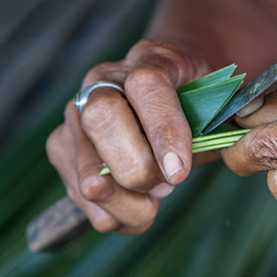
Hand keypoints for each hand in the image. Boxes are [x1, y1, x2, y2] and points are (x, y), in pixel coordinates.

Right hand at [46, 39, 214, 233]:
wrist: (165, 91)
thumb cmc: (195, 104)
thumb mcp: (216, 106)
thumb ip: (214, 130)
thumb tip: (197, 160)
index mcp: (149, 59)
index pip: (147, 87)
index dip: (164, 131)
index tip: (179, 172)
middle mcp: (101, 82)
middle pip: (102, 123)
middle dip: (140, 170)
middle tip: (170, 184)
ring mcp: (74, 115)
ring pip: (91, 178)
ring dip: (134, 203)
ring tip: (158, 194)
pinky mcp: (60, 149)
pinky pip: (86, 204)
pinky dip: (121, 217)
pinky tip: (140, 203)